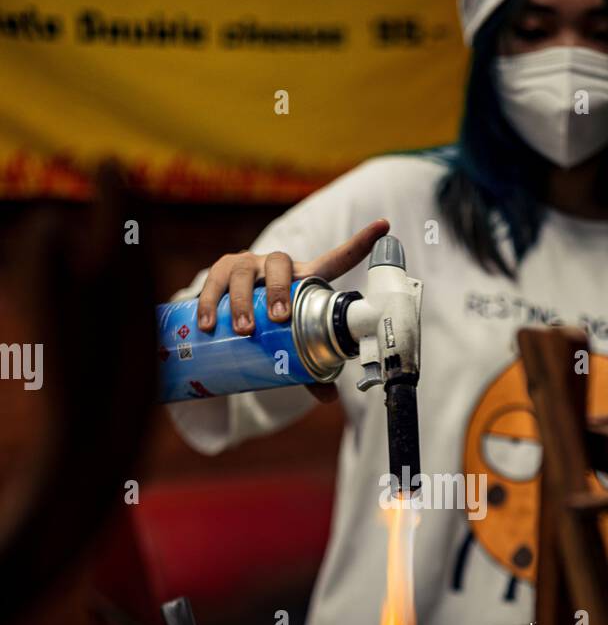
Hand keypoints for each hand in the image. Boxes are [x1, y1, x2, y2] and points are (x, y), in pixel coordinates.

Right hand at [196, 217, 389, 402]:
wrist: (229, 313)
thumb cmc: (269, 323)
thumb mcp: (290, 341)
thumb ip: (307, 366)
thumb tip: (329, 398)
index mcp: (304, 278)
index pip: (334, 259)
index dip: (358, 245)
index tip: (383, 226)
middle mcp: (274, 266)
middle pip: (279, 264)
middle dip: (279, 289)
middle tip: (278, 319)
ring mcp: (246, 265)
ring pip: (243, 271)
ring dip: (242, 301)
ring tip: (244, 330)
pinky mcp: (219, 271)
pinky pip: (213, 281)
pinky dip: (209, 303)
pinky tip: (207, 325)